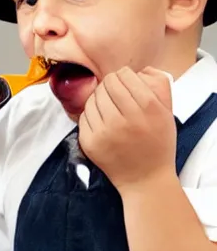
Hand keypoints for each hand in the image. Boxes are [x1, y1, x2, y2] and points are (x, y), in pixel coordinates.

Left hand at [79, 66, 176, 190]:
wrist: (145, 179)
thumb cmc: (157, 145)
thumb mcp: (166, 115)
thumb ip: (157, 89)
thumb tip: (140, 70)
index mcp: (148, 109)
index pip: (125, 77)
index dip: (122, 74)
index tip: (123, 79)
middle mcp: (126, 119)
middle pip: (107, 85)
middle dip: (109, 83)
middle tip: (113, 90)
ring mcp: (106, 132)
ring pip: (93, 98)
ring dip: (98, 97)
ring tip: (106, 103)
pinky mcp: (90, 142)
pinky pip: (84, 115)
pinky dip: (90, 113)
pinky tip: (100, 117)